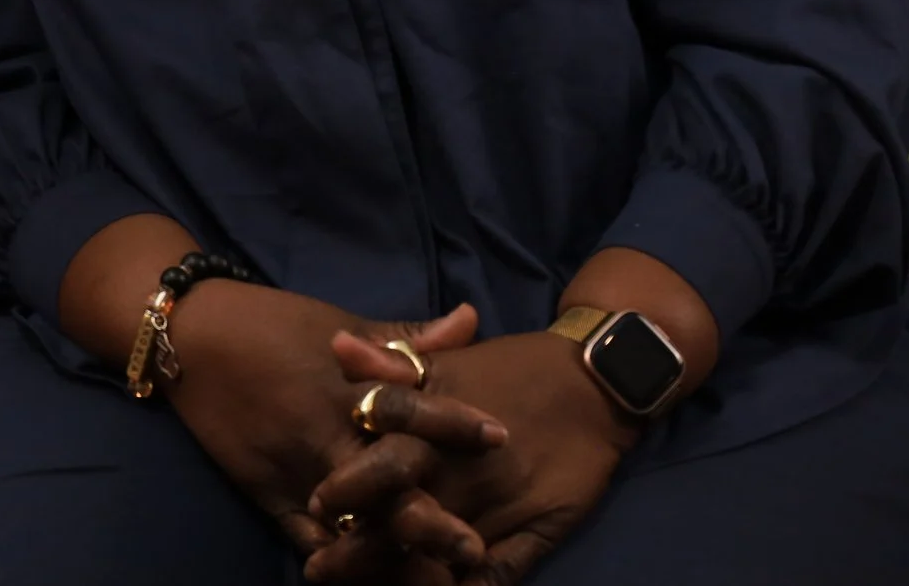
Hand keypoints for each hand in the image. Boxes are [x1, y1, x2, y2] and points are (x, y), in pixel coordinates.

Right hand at [164, 290, 499, 565]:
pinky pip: (307, 542)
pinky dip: (338, 564)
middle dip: (428, 518)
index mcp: (348, 383)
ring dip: (388, 554)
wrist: (194, 337)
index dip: (455, 421)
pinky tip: (369, 581)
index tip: (500, 436)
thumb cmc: (275, 324)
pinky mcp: (268, 495)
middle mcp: (325, 432)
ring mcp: (296, 469)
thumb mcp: (342, 322)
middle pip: (384, 482)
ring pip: (348, 523)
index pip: (411, 404)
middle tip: (472, 548)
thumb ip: (408, 337)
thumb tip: (472, 321)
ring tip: (430, 581)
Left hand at [309, 330, 635, 584]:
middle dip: (359, 545)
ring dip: (400, 576)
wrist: (594, 386)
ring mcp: (496, 507)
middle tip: (320, 567)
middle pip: (403, 515)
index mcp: (436, 423)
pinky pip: (492, 578)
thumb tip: (334, 345)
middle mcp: (461, 469)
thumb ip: (390, 364)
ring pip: (440, 554)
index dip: (347, 486)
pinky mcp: (532, 535)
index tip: (313, 506)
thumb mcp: (449, 364)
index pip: (383, 459)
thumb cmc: (512, 369)